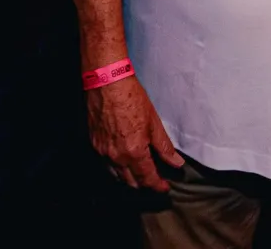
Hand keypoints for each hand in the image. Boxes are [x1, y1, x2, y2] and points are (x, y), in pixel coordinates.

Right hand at [86, 76, 183, 191]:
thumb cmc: (131, 98)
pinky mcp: (94, 144)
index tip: (164, 187)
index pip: (148, 179)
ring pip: (117, 176)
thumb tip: (176, 163)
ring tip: (139, 172)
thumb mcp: (154, 122)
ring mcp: (103, 151)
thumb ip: (164, 147)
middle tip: (154, 180)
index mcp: (134, 152)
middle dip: (144, 184)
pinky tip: (123, 161)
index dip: (158, 185)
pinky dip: (116, 168)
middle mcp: (116, 156)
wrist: (107, 82)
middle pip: (131, 182)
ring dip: (129, 178)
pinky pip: (105, 164)